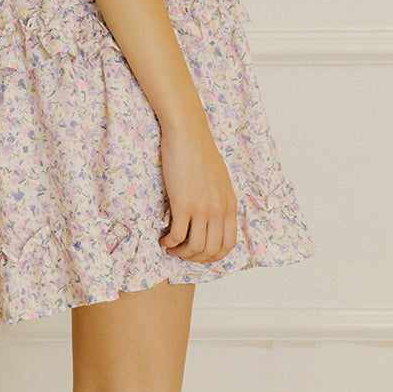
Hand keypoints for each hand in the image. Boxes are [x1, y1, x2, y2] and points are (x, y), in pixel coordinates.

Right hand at [157, 122, 237, 263]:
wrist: (188, 133)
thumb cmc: (200, 150)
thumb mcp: (219, 179)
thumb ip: (219, 199)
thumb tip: (211, 217)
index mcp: (230, 204)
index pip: (229, 244)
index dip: (214, 256)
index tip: (200, 254)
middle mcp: (219, 210)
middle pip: (211, 250)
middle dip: (195, 258)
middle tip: (182, 254)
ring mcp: (202, 208)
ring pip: (195, 247)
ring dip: (181, 253)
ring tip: (171, 248)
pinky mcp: (183, 203)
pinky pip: (177, 235)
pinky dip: (169, 243)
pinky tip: (163, 239)